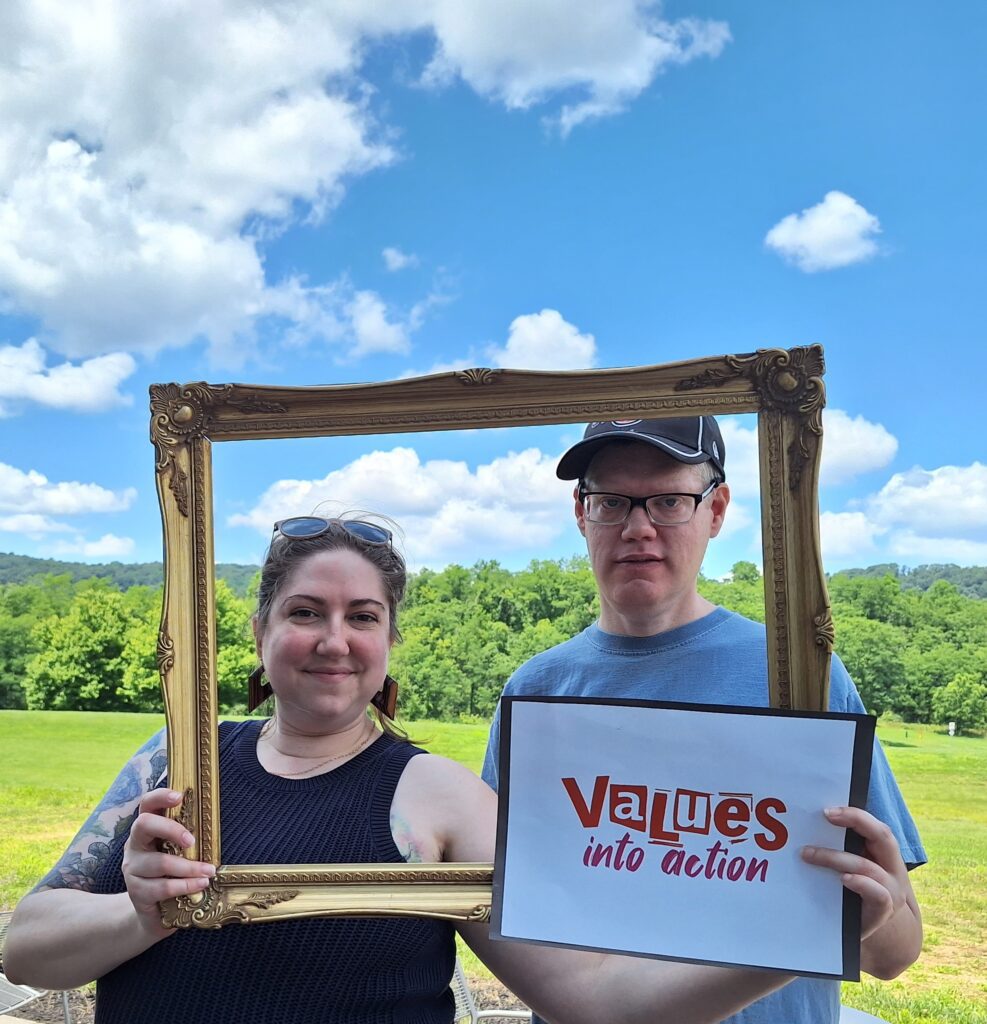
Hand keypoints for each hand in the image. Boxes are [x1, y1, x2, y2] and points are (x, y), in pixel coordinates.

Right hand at [121, 788, 215, 937]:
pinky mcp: (136, 891)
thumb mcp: (178, 852)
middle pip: (144, 825)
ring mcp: (132, 868)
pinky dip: (186, 885)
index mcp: (147, 828)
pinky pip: (162, 887)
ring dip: (190, 867)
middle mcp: (134, 844)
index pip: (147, 804)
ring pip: (160, 861)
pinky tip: (201, 885)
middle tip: (192, 840)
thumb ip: (188, 837)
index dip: (160, 797)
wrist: (153, 915)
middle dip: (171, 828)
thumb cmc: (172, 874)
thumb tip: (216, 823)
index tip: (179, 796)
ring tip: (210, 871)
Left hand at [801, 806, 912, 939]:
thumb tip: (810, 823)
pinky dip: (860, 883)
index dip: (856, 815)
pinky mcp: (883, 912)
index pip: (877, 827)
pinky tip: (843, 879)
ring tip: (808, 854)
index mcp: (884, 854)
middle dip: (856, 820)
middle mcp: (892, 870)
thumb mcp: (850, 864)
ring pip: (868, 866)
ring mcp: (891, 891)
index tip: (827, 811)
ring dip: (835, 857)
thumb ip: (840, 846)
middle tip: (825, 815)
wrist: (866, 926)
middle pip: (884, 837)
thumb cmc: (852, 889)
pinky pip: (878, 895)